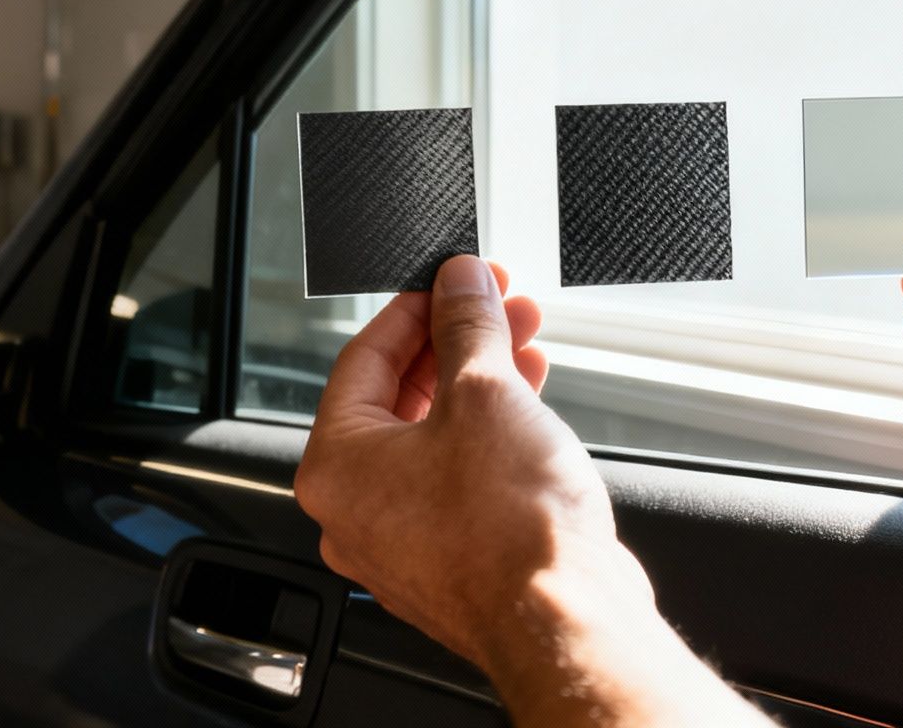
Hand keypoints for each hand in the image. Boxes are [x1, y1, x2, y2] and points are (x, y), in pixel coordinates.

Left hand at [296, 255, 768, 726]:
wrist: (567, 621)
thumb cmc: (512, 529)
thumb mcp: (486, 391)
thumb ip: (466, 324)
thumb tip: (458, 282)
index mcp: (335, 467)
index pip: (362, 357)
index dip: (414, 307)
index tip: (449, 280)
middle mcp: (355, 511)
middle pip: (398, 396)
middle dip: (455, 341)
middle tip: (496, 304)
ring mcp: (401, 542)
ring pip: (432, 437)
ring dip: (478, 382)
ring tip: (524, 342)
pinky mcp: (448, 560)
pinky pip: (455, 478)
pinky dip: (485, 435)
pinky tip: (527, 401)